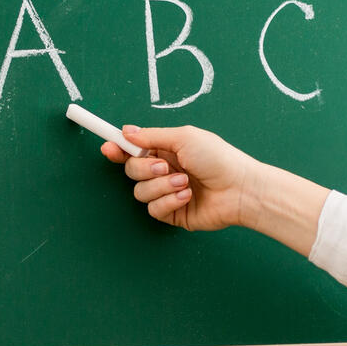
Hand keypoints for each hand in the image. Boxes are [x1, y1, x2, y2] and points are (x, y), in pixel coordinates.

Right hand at [101, 125, 257, 230]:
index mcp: (166, 150)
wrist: (239, 189)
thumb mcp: (183, 137)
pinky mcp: (172, 213)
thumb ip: (151, 136)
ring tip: (185, 182)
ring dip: (161, 186)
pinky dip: (169, 201)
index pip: (132, 150)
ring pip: (140, 192)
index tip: (108, 147)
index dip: (117, 149)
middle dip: (144, 168)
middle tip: (166, 166)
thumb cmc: (218, 159)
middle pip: (131, 171)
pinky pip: (153, 209)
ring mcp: (166, 193)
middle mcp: (163, 171)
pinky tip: (187, 196)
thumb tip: (126, 131)